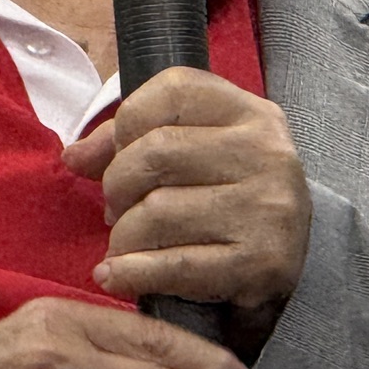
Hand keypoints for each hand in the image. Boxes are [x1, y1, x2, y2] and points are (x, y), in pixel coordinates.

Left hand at [62, 66, 312, 311]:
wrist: (294, 271)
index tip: (120, 157)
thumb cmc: (227, 202)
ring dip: (123, 238)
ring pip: (156, 212)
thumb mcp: (194, 154)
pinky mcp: (262, 263)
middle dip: (117, 187)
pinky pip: (173, 265)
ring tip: (126, 247)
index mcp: (251, 114)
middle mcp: (267, 153)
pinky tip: (118, 277)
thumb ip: (131, 142)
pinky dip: (131, 274)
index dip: (126, 124)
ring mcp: (268, 209)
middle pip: (155, 152)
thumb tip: (73, 156)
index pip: (172, 91)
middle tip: (117, 211)